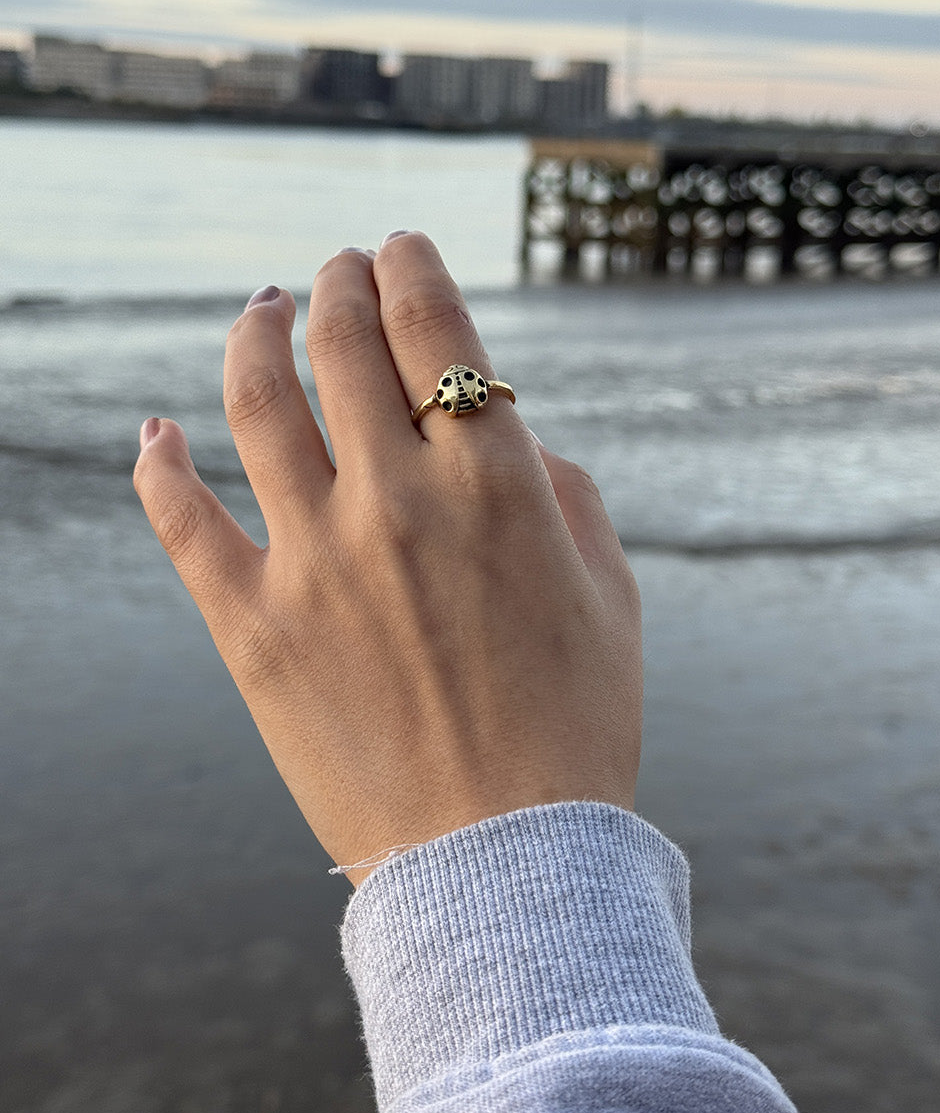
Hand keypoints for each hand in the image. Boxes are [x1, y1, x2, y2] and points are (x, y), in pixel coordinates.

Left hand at [134, 233, 641, 882]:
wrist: (505, 864)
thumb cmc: (576, 727)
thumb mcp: (611, 594)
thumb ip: (564, 492)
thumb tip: (510, 439)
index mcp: (497, 482)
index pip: (434, 325)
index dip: (410, 265)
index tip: (397, 248)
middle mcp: (399, 500)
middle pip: (341, 343)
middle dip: (338, 282)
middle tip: (336, 269)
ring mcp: (315, 561)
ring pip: (254, 403)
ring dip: (253, 334)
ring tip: (261, 308)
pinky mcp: (253, 629)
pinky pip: (182, 522)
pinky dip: (159, 466)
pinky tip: (155, 433)